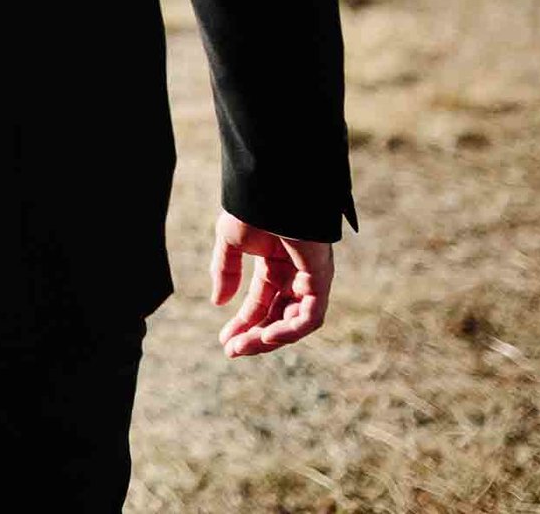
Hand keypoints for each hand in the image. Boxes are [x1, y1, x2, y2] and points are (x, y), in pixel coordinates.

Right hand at [210, 210, 333, 357]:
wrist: (270, 190)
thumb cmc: (251, 208)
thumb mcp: (230, 242)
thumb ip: (225, 272)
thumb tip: (219, 302)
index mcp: (274, 262)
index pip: (261, 302)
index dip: (243, 323)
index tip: (224, 341)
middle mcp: (295, 272)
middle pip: (278, 315)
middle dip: (255, 335)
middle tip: (232, 350)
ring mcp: (310, 276)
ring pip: (296, 320)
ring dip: (271, 338)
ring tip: (245, 346)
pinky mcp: (321, 277)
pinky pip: (310, 314)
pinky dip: (290, 329)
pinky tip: (266, 335)